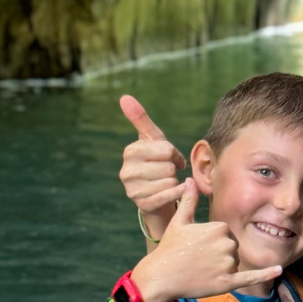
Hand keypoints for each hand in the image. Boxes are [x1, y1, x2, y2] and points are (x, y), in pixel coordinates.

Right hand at [119, 95, 185, 232]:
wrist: (158, 195)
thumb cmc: (157, 162)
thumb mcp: (152, 140)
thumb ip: (141, 119)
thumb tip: (124, 97)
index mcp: (130, 152)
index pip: (166, 149)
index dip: (175, 154)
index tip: (172, 158)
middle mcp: (126, 171)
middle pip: (168, 166)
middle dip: (174, 169)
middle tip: (169, 172)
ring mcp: (132, 189)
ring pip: (169, 181)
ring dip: (175, 182)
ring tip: (167, 182)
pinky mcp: (142, 204)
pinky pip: (168, 195)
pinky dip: (178, 193)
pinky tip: (177, 191)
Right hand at [131, 179, 280, 301]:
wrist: (160, 277)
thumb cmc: (169, 248)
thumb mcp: (178, 221)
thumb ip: (188, 200)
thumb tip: (190, 180)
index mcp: (219, 227)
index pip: (227, 232)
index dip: (213, 240)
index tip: (197, 245)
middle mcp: (227, 244)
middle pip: (233, 247)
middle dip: (220, 252)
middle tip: (198, 258)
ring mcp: (228, 264)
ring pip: (236, 262)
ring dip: (224, 266)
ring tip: (201, 269)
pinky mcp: (228, 282)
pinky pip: (251, 277)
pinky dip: (266, 274)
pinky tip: (278, 269)